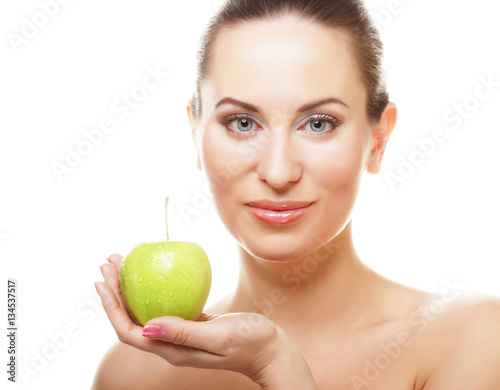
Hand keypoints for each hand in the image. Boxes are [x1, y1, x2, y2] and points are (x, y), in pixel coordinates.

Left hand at [95, 254, 316, 388]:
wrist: (271, 351)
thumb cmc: (250, 343)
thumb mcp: (218, 336)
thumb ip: (184, 331)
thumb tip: (147, 326)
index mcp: (172, 350)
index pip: (129, 331)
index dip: (112, 308)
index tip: (103, 281)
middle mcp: (171, 344)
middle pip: (132, 319)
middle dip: (116, 292)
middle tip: (110, 262)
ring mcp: (181, 334)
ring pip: (145, 311)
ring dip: (130, 289)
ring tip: (123, 264)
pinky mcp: (192, 325)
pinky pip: (163, 306)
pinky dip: (152, 290)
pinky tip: (154, 276)